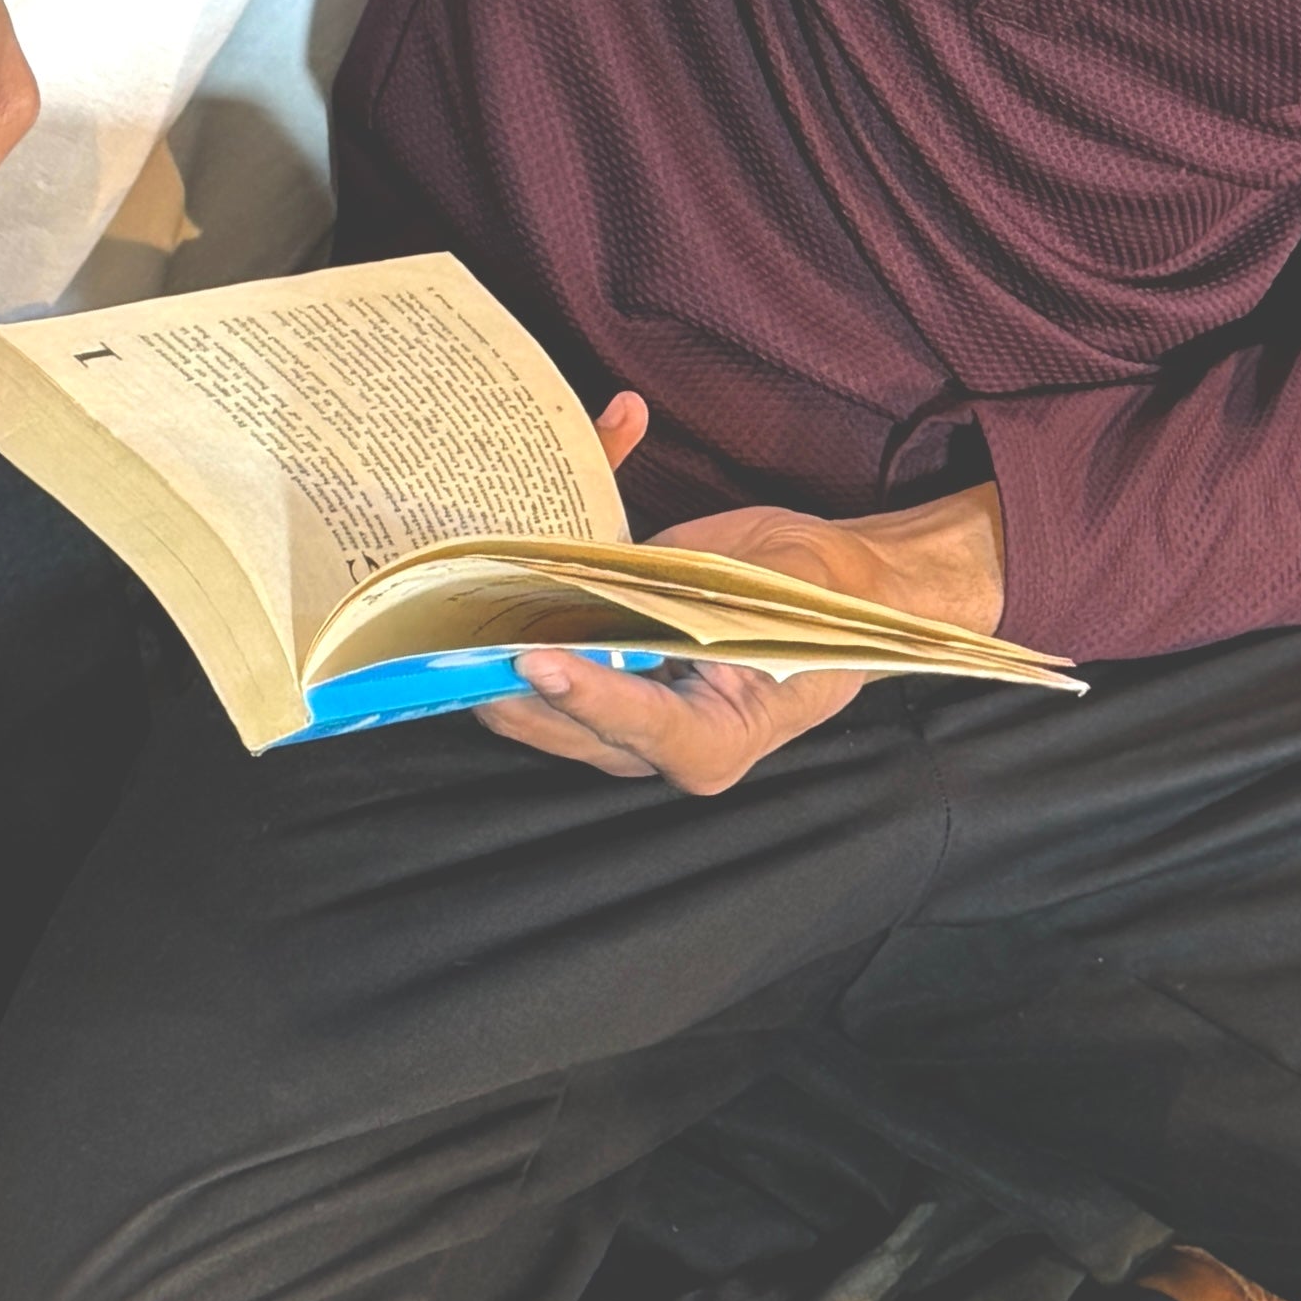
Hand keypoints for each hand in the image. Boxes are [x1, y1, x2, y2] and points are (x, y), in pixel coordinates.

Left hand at [477, 434, 1004, 793]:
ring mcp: (625, 715)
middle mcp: (662, 742)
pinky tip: (502, 559)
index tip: (542, 659)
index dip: (592, 699)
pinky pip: (551, 652)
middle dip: (508, 679)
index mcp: (722, 736)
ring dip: (493, 648)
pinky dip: (525, 604)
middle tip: (462, 624)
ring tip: (459, 587)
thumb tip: (632, 573)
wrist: (840, 592)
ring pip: (536, 701)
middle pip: (565, 727)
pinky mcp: (605, 673)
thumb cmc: (824, 595)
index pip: (646, 730)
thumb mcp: (790, 586)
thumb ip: (718, 592)